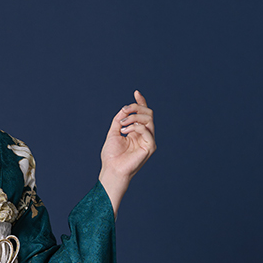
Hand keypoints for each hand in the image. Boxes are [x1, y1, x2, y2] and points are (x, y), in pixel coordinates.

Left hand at [98, 90, 156, 213]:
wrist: (112, 170)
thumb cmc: (111, 156)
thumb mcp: (113, 133)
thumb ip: (119, 120)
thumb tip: (124, 109)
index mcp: (136, 132)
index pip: (142, 114)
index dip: (140, 102)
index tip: (136, 92)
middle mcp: (144, 135)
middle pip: (148, 113)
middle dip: (136, 108)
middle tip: (124, 112)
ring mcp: (149, 140)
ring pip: (149, 119)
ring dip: (134, 117)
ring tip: (122, 125)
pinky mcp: (150, 147)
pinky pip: (147, 130)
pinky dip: (136, 127)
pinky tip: (125, 132)